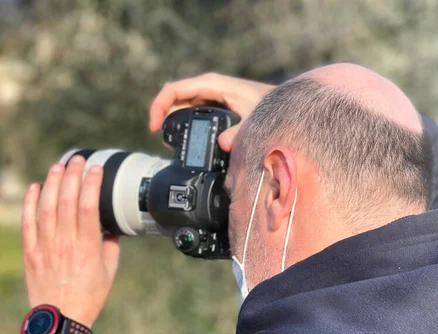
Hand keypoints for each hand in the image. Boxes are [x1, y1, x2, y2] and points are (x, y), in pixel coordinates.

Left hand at [21, 156, 119, 327]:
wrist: (62, 318)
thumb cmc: (90, 295)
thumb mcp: (110, 270)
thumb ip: (111, 244)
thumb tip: (111, 226)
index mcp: (87, 247)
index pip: (88, 206)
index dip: (91, 184)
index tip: (96, 169)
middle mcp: (65, 243)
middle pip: (66, 200)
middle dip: (72, 176)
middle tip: (77, 159)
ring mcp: (45, 246)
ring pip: (46, 207)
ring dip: (51, 183)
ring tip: (58, 167)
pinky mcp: (31, 252)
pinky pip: (27, 223)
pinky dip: (29, 203)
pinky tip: (35, 188)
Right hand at [149, 73, 274, 150]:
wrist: (284, 104)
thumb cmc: (269, 106)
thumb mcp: (254, 119)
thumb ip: (239, 132)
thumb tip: (223, 144)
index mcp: (211, 84)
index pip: (174, 90)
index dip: (158, 106)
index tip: (154, 127)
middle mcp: (208, 87)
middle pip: (175, 100)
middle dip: (165, 119)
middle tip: (166, 142)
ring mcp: (211, 95)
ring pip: (183, 107)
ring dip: (174, 123)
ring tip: (174, 144)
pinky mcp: (215, 105)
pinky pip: (193, 112)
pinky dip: (186, 125)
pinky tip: (188, 140)